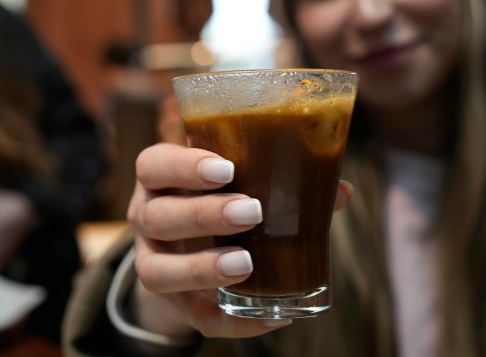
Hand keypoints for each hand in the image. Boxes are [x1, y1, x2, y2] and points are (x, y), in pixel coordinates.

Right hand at [128, 142, 353, 338]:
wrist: (187, 248)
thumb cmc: (220, 198)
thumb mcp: (238, 180)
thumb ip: (280, 179)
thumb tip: (339, 191)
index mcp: (160, 178)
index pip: (153, 164)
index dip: (183, 166)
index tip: (225, 169)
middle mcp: (146, 217)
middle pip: (156, 216)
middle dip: (202, 214)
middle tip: (250, 212)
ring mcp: (152, 262)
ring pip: (157, 271)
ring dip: (202, 269)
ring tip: (247, 265)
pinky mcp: (172, 303)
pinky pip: (193, 317)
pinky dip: (231, 320)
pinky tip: (270, 316)